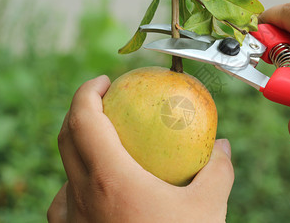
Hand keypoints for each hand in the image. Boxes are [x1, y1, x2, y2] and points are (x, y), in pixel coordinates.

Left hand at [47, 76, 233, 222]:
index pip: (82, 119)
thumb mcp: (209, 208)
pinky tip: (104, 189)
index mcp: (108, 179)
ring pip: (65, 171)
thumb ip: (218, 170)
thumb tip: (224, 146)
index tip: (104, 80)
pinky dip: (82, 182)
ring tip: (108, 143)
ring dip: (81, 147)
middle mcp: (80, 196)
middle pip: (67, 138)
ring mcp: (71, 220)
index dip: (87, 91)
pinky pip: (68, 201)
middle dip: (82, 110)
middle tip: (106, 99)